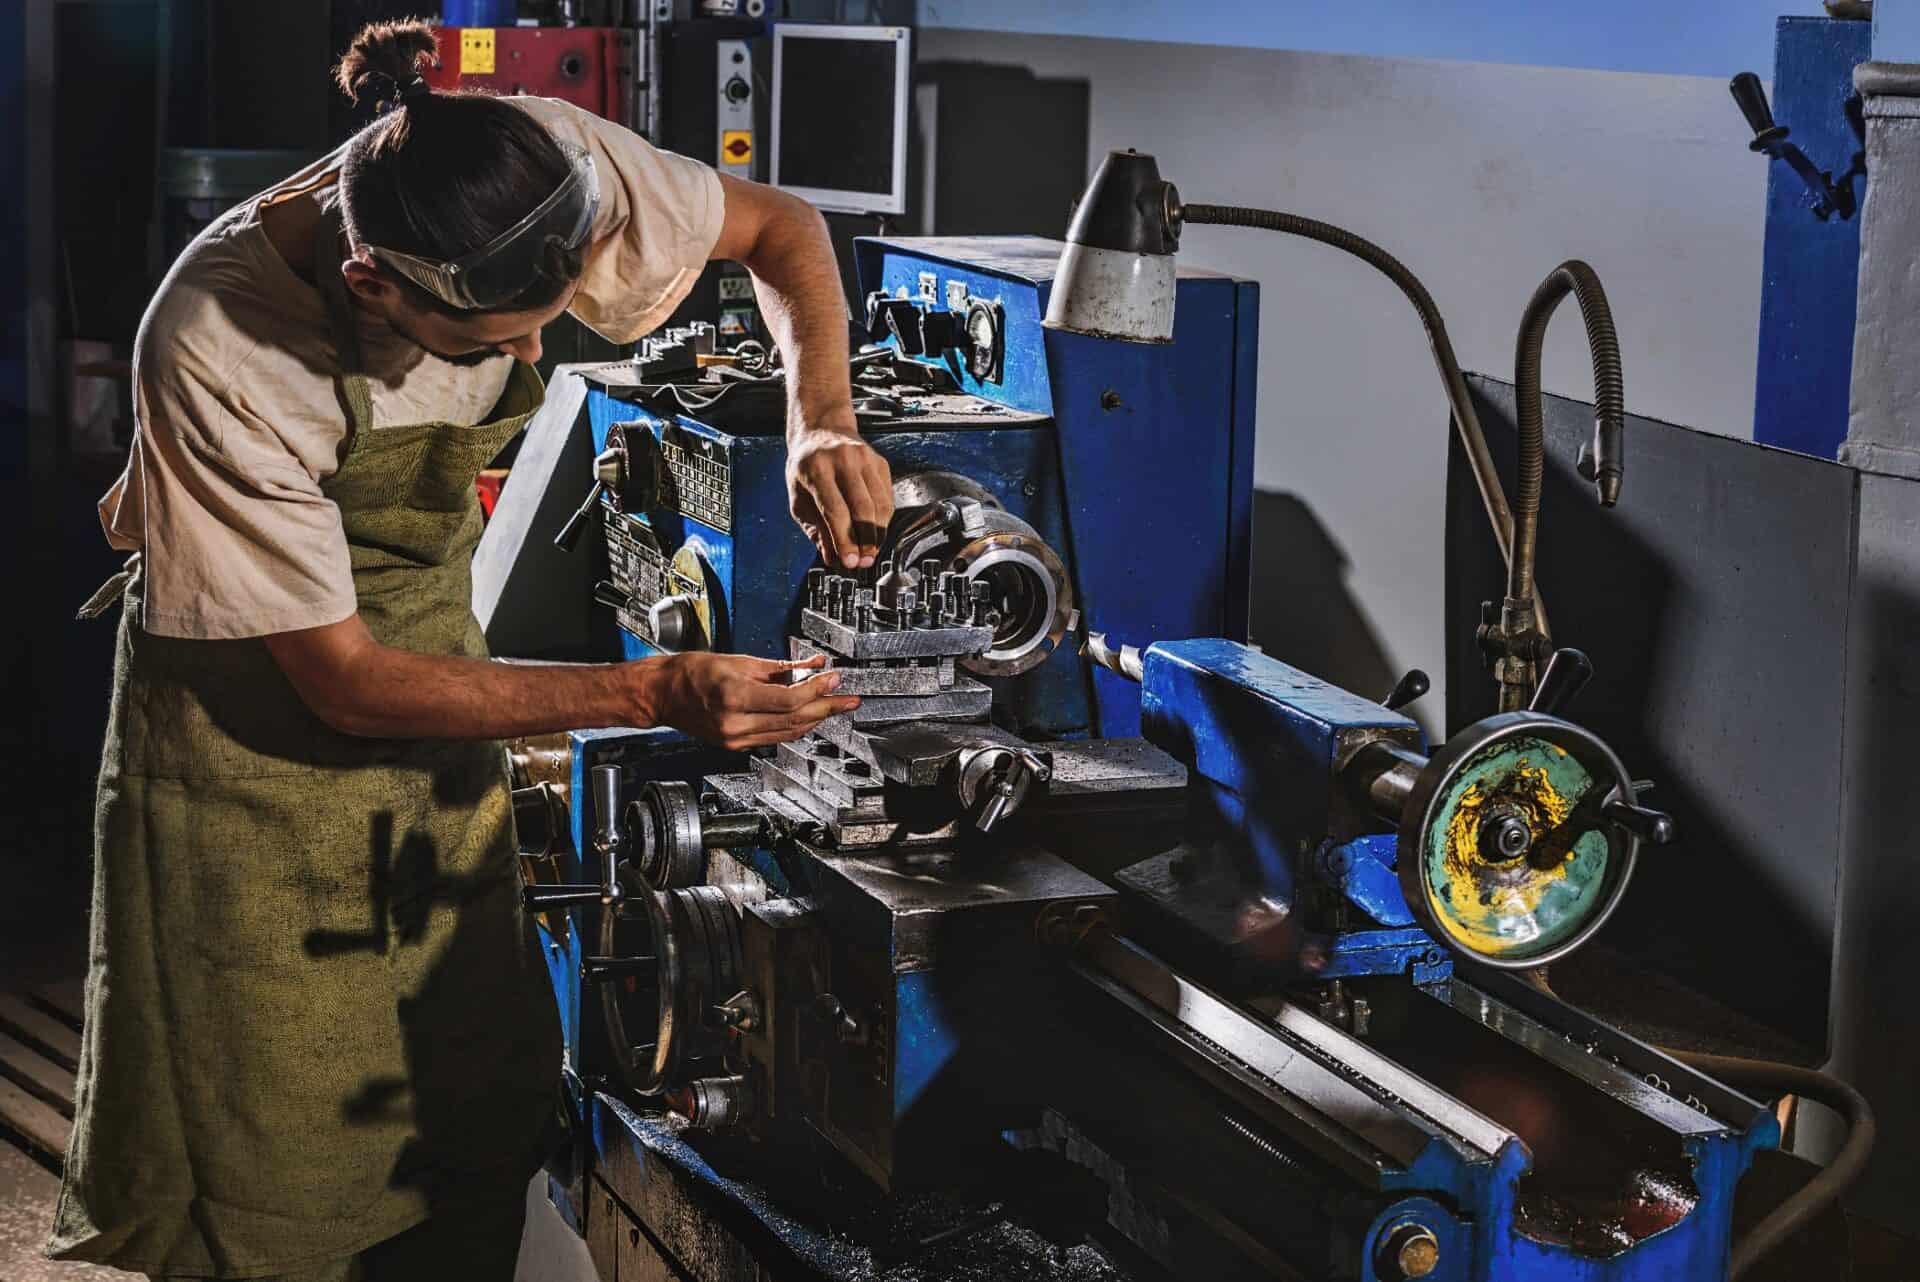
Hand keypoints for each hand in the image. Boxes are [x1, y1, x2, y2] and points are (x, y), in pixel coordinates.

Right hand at [636, 652, 857, 749]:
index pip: (789, 699)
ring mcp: (735, 738)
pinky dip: (795, 726)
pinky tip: (809, 716)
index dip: (817, 690)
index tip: (835, 679)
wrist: (662, 694)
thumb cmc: (691, 672)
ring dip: (816, 719)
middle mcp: (735, 723)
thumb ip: (781, 667)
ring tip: (836, 706)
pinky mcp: (735, 744)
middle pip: (794, 719)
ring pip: (789, 733)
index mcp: (735, 697)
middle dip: (827, 708)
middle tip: (849, 699)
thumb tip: (812, 664)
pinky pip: (775, 737)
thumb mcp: (739, 660)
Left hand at [787, 422, 892, 569]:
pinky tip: (876, 531)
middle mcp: (843, 460)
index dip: (845, 541)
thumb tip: (832, 557)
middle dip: (866, 541)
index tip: (850, 561)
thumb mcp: (799, 498)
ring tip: (871, 551)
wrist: (822, 431)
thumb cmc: (807, 466)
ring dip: (878, 534)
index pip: (835, 511)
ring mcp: (865, 459)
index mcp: (817, 468)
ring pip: (880, 505)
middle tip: (864, 561)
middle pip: (863, 509)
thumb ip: (815, 529)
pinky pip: (888, 498)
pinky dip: (884, 520)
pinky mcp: (880, 462)